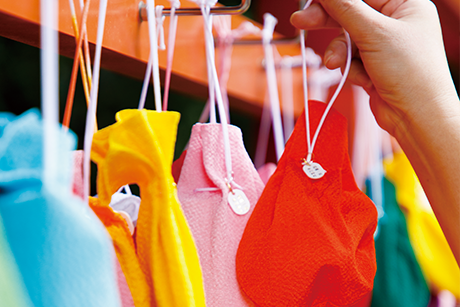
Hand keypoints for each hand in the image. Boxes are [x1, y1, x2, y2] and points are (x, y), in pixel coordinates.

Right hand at [291, 0, 458, 137]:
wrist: (416, 117)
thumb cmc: (411, 73)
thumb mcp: (374, 33)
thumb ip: (345, 8)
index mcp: (405, 4)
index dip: (333, 0)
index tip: (311, 4)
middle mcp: (395, 23)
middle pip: (350, 14)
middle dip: (327, 22)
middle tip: (301, 22)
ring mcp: (384, 46)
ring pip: (346, 40)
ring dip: (340, 54)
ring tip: (339, 65)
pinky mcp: (374, 66)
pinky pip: (350, 59)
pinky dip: (351, 70)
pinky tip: (363, 79)